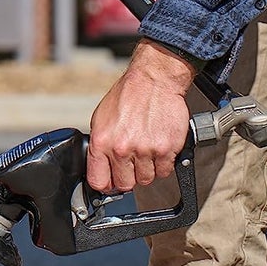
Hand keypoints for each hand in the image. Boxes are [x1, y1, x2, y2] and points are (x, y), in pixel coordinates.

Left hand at [87, 40, 196, 192]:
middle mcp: (122, 149)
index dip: (106, 185)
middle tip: (134, 163)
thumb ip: (100, 146)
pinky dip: (164, 163)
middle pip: (126, 184)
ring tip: (148, 150)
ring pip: (147, 179)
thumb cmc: (128, 96)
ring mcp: (145, 150)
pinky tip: (160, 147)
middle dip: (130, 177)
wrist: (154, 80)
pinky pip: (165, 170)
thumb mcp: (101, 119)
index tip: (112, 182)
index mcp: (102, 142)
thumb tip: (101, 167)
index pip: (99, 181)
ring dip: (148, 169)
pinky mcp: (166, 149)